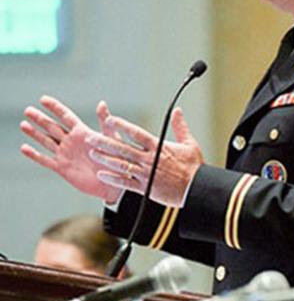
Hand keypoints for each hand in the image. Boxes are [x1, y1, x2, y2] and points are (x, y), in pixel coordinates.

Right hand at [20, 97, 122, 201]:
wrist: (116, 183)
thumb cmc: (119, 159)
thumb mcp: (112, 139)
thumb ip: (105, 122)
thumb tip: (102, 103)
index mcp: (83, 133)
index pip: (66, 117)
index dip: (55, 107)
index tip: (43, 99)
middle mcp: (72, 142)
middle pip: (53, 127)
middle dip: (40, 119)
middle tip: (27, 110)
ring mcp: (66, 155)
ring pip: (47, 141)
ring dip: (35, 134)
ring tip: (23, 124)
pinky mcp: (63, 168)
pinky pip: (46, 160)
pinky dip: (35, 155)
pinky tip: (24, 148)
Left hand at [87, 108, 203, 207]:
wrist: (197, 189)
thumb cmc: (194, 167)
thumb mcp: (190, 143)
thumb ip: (180, 126)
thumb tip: (177, 111)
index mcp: (159, 147)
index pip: (136, 133)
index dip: (122, 126)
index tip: (110, 120)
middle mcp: (149, 159)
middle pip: (123, 148)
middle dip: (105, 142)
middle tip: (90, 137)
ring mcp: (146, 174)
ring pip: (121, 164)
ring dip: (105, 159)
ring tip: (92, 154)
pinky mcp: (145, 188)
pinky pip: (125, 183)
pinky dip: (113, 179)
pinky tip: (101, 174)